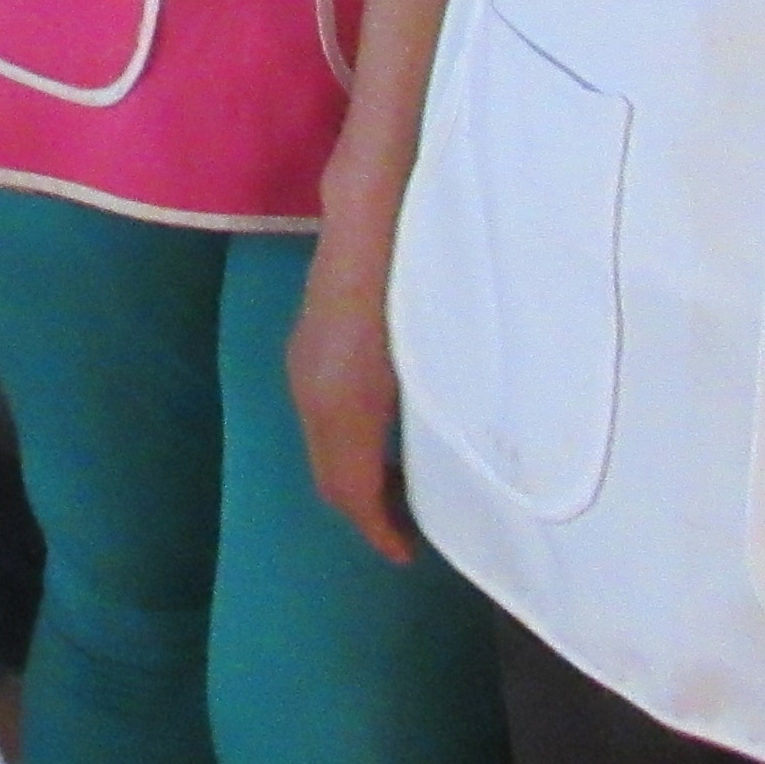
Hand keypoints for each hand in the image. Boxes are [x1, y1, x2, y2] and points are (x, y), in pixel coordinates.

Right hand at [286, 237, 419, 564]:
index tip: (407, 556)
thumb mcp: (437, 356)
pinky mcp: (308, 345)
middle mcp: (312, 390)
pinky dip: (346, 444)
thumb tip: (459, 465)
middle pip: (329, 475)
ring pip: (322, 444)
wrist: (371, 207)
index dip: (378, 530)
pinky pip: (321, 416)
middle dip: (363, 512)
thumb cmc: (416, 282)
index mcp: (344, 404)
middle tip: (407, 531)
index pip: (350, 489)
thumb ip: (440, 414)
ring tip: (400, 489)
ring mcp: (305, 364)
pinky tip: (382, 432)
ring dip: (354, 477)